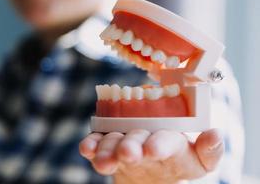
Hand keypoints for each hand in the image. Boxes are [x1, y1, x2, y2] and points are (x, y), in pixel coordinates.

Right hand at [79, 129, 223, 183]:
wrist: (151, 169)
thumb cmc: (176, 162)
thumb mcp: (196, 162)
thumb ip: (208, 152)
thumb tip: (215, 133)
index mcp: (167, 137)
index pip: (165, 139)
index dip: (159, 143)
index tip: (153, 149)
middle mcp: (143, 134)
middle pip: (135, 138)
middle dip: (130, 145)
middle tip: (127, 153)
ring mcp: (123, 138)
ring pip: (113, 141)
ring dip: (107, 149)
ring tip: (104, 160)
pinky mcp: (106, 144)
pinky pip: (97, 143)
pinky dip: (91, 145)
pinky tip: (87, 149)